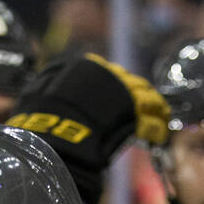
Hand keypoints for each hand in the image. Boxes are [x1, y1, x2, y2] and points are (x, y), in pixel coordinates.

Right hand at [8, 53, 169, 203]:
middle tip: (151, 107)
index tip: (122, 96)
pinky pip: (151, 123)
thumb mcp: (41, 91)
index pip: (111, 74)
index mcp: (89, 67)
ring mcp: (126, 95)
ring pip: (149, 100)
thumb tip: (48, 82)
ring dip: (157, 110)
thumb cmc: (42, 114)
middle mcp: (111, 75)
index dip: (118, 87)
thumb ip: (52, 84)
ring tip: (162, 119)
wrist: (54, 131)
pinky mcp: (136, 117)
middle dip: (142, 97)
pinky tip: (159, 137)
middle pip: (134, 85)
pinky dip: (156, 130)